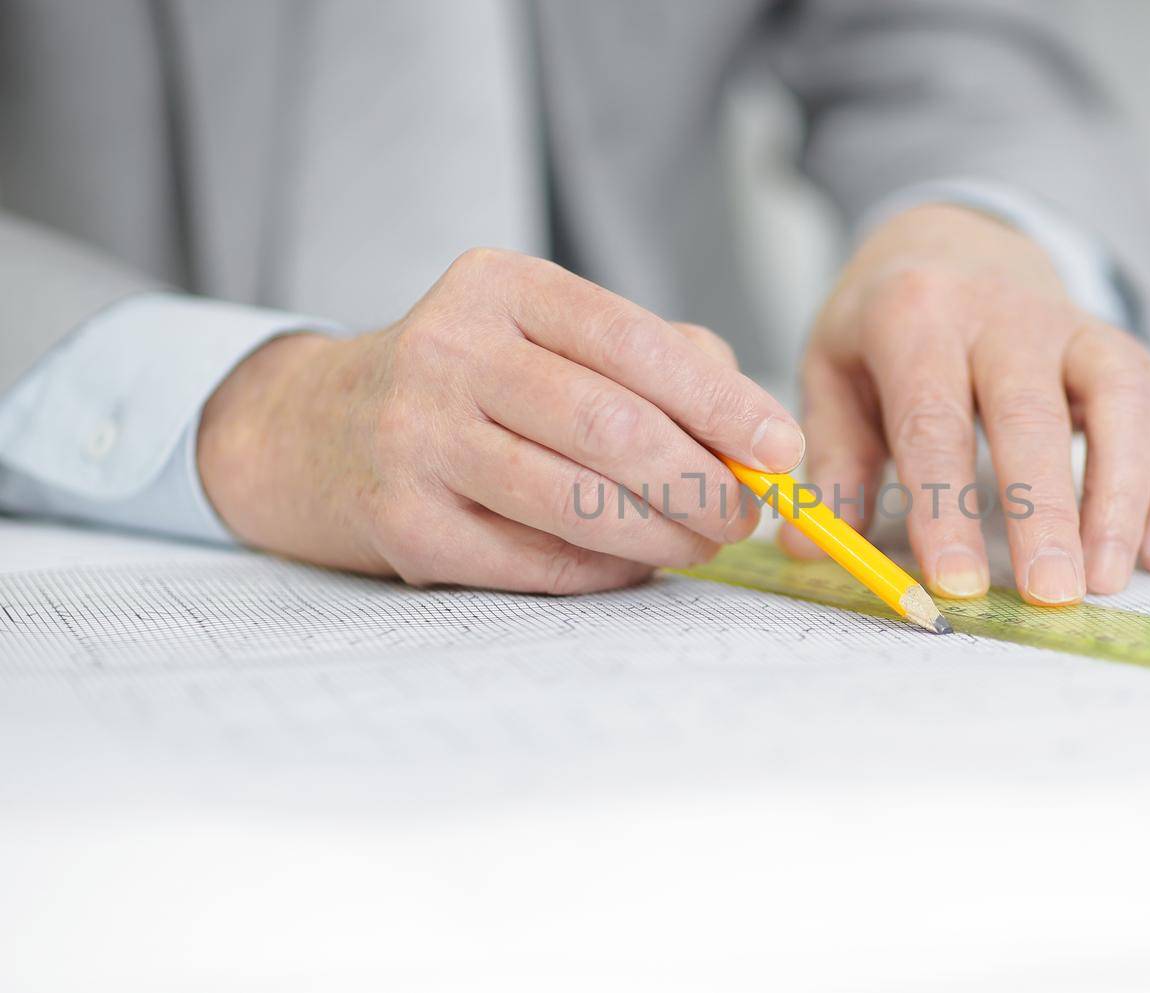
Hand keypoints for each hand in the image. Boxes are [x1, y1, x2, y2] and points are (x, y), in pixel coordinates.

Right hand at [198, 249, 803, 591]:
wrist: (314, 432)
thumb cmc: (469, 384)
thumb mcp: (546, 336)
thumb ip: (657, 361)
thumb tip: (757, 435)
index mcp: (501, 288)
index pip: (636, 342)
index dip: (723, 403)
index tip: (780, 449)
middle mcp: (449, 351)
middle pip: (614, 427)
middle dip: (703, 482)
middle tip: (742, 513)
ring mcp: (418, 440)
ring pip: (578, 501)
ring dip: (664, 535)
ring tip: (700, 542)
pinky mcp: (405, 524)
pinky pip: (537, 561)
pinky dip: (605, 571)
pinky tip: (633, 564)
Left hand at [782, 204, 1149, 602]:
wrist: (955, 242)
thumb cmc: (891, 325)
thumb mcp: (836, 372)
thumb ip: (832, 459)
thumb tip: (813, 549)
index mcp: (919, 314)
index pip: (934, 417)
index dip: (946, 505)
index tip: (956, 583)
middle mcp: (1008, 314)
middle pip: (1034, 411)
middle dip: (1044, 509)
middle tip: (1049, 594)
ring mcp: (1082, 329)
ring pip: (1126, 399)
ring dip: (1124, 495)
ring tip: (1108, 579)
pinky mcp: (1135, 351)